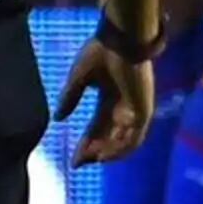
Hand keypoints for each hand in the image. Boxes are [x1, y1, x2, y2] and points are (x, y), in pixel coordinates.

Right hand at [59, 36, 155, 167]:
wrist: (121, 40)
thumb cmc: (101, 52)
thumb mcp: (79, 79)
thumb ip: (70, 98)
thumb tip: (58, 118)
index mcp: (110, 97)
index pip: (97, 127)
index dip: (86, 142)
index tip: (74, 159)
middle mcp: (124, 106)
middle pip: (109, 136)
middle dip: (94, 151)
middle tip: (79, 164)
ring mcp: (135, 109)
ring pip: (123, 141)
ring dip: (108, 152)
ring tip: (91, 160)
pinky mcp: (144, 109)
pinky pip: (135, 137)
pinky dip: (121, 149)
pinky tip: (105, 156)